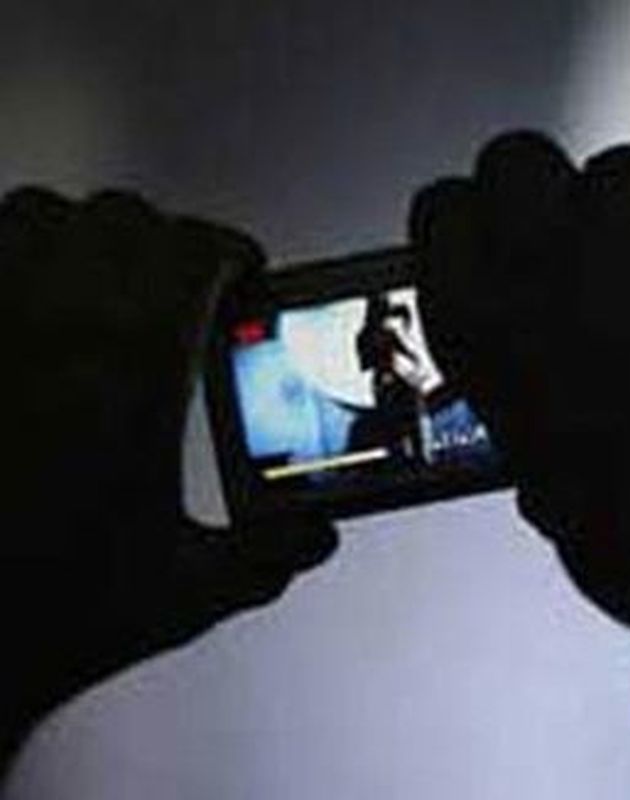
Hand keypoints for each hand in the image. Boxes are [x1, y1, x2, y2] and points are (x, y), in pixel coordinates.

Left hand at [1, 188, 336, 749]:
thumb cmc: (39, 609)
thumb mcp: (181, 593)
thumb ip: (264, 558)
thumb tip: (313, 536)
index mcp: (132, 371)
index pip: (195, 251)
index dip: (231, 252)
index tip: (245, 275)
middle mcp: (54, 327)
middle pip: (124, 220)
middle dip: (169, 243)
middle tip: (188, 287)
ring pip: (43, 215)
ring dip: (88, 236)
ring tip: (108, 283)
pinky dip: (17, 253)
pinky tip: (32, 302)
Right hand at [411, 133, 629, 638]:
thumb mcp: (526, 450)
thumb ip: (515, 373)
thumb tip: (533, 347)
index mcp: (474, 312)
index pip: (443, 211)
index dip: (472, 226)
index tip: (494, 242)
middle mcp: (539, 251)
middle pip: (515, 158)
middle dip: (537, 194)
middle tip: (572, 248)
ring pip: (613, 168)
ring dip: (625, 213)